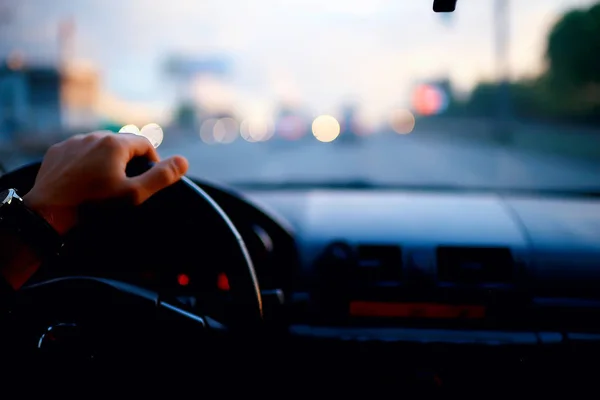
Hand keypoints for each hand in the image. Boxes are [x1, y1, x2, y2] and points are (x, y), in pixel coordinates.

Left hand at [23, 131, 188, 234]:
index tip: (148, 179)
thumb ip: (161, 177)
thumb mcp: (134, 194)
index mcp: (115, 143)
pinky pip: (79, 151)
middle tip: (127, 184)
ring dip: (107, 159)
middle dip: (129, 160)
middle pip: (122, 143)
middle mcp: (94, 136)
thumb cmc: (94, 205)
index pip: (145, 144)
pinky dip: (86, 162)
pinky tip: (85, 181)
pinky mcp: (58, 151)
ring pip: (100, 146)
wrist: (49, 212)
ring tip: (105, 183)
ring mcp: (73, 142)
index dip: (152, 161)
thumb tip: (184, 161)